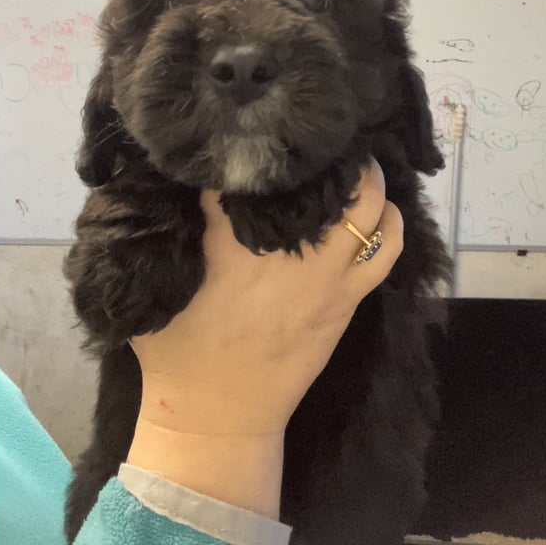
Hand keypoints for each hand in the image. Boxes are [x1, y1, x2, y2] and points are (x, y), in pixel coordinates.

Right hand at [128, 160, 402, 517]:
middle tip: (321, 137)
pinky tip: (381, 208)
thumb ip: (161, 232)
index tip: (256, 127)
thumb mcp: (154, 286)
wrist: (218, 417)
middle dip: (330, 151)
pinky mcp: (347, 301)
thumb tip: (163, 181)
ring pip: (369, 209)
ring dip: (369, 180)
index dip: (256, 144)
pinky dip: (390, 223)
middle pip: (330, 179)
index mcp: (234, 241)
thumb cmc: (177, 352)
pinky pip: (386, 251)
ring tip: (356, 163)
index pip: (251, 172)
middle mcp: (289, 250)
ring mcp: (327, 276)